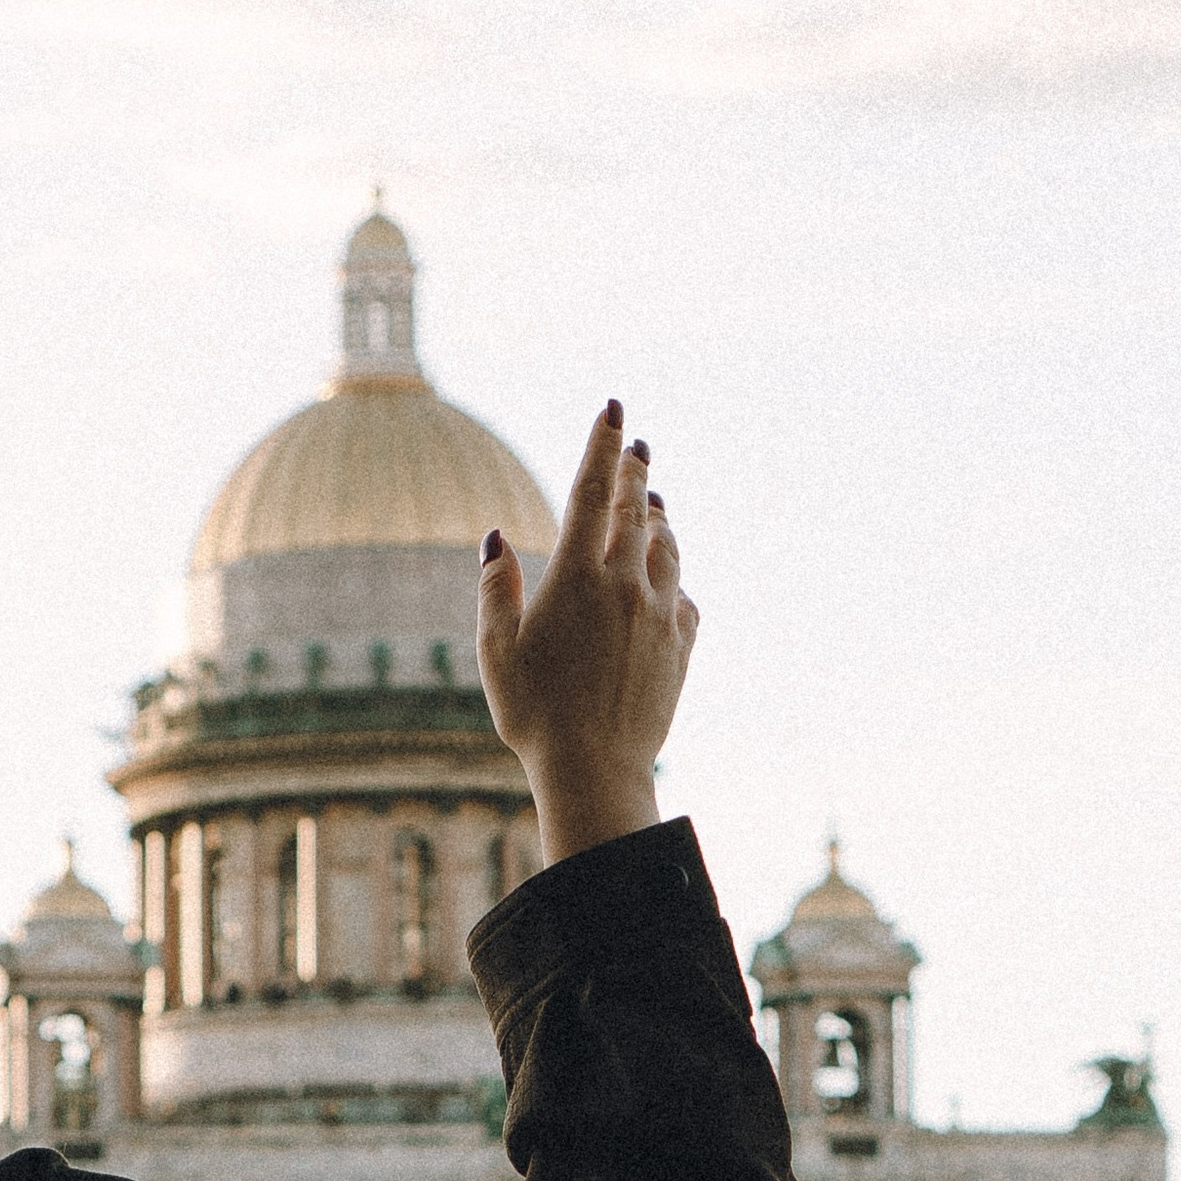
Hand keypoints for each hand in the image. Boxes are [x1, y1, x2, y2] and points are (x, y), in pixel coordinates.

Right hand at [476, 401, 697, 867]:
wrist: (596, 771)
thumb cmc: (534, 715)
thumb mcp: (496, 652)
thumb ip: (495, 590)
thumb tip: (495, 539)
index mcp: (576, 576)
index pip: (592, 490)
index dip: (602, 443)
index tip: (614, 409)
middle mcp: (626, 585)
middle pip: (636, 508)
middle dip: (634, 470)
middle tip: (637, 444)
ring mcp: (660, 615)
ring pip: (667, 548)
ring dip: (659, 520)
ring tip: (654, 504)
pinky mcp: (681, 647)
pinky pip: (684, 598)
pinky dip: (674, 581)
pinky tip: (668, 582)